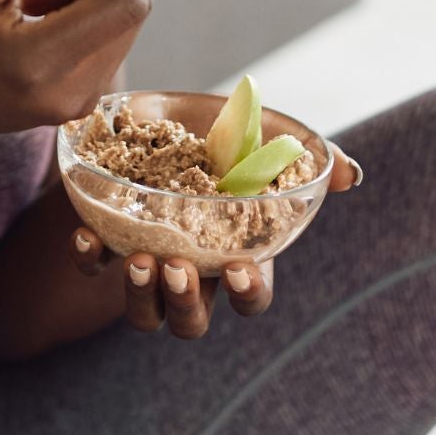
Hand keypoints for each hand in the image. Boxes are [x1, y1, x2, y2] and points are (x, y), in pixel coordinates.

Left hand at [67, 145, 362, 339]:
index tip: (236, 268)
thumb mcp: (271, 140)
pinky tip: (86, 233)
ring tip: (138, 260)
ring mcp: (149, 261)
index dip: (246, 292)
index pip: (251, 298)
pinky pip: (94, 268)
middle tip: (176, 268)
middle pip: (192, 322)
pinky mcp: (108, 239)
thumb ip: (311, 160)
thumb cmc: (231, 137)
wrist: (167, 112)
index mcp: (238, 255)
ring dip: (141, 296)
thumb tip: (349, 175)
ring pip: (145, 313)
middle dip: (185, 304)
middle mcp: (194, 272)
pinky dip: (89, 257)